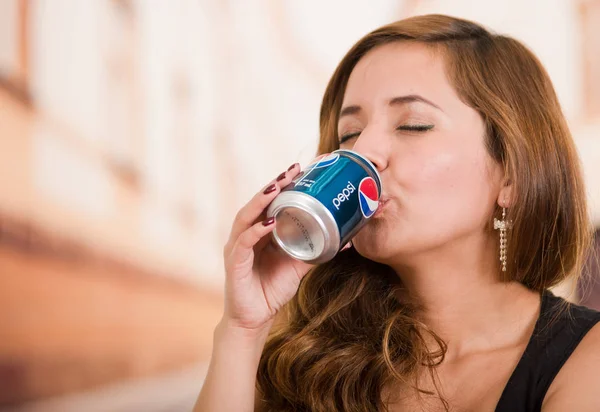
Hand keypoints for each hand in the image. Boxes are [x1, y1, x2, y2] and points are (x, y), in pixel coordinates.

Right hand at [222, 163, 313, 331]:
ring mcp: (237, 247)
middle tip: (292, 171)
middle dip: (274, 185)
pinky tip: (269, 222)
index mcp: (259, 232)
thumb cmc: (272, 290)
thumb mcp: (298, 266)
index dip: (282, 185)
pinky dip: (256, 230)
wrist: (255, 319)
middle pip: (257, 203)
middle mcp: (246, 235)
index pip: (269, 203)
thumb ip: (316, 251)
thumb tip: (346, 240)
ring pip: (246, 216)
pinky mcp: (234, 262)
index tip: (300, 169)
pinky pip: (244, 241)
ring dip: (262, 200)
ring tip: (278, 187)